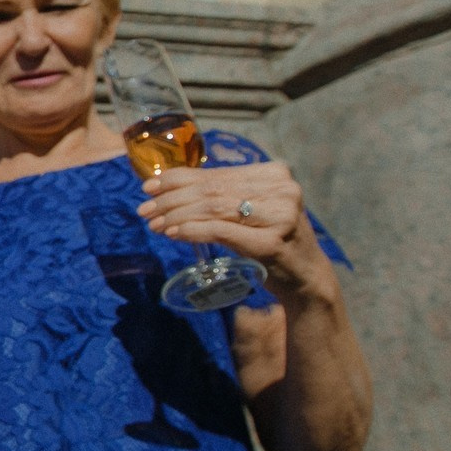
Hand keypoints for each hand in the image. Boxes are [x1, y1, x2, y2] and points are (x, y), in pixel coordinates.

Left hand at [138, 161, 335, 300]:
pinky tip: (173, 233)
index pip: (216, 173)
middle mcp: (282, 190)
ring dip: (176, 216)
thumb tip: (167, 186)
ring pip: (213, 209)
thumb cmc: (270, 239)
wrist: (306, 277)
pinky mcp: (271, 243)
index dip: (178, 179)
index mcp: (275, 173)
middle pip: (212, 191)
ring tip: (154, 224)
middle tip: (145, 209)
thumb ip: (222, 194)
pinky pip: (220, 231)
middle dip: (171, 199)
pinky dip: (192, 231)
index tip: (149, 187)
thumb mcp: (251, 210)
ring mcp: (280, 216)